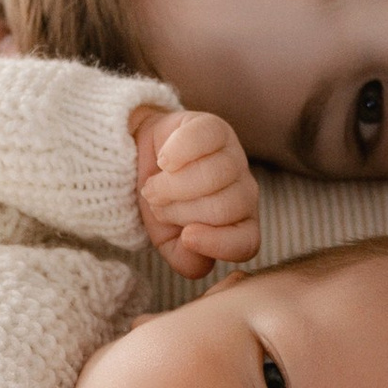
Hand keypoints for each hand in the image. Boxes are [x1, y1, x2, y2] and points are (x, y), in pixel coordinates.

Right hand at [131, 107, 259, 278]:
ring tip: (154, 184)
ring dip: (172, 184)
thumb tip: (198, 259)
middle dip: (180, 209)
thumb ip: (185, 259)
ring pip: (213, 175)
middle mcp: (243, 192)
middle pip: (223, 207)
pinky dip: (178, 152)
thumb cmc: (162, 202)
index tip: (186, 237)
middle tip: (157, 203)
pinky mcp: (215, 128)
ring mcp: (233, 157)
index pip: (246, 241)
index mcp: (237, 224)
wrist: (141, 160)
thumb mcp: (167, 238)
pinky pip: (204, 140)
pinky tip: (164, 159)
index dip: (219, 243)